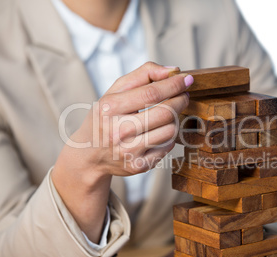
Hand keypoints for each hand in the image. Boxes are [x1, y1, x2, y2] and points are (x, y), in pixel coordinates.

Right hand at [52, 62, 192, 242]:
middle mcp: (118, 131)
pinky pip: (167, 147)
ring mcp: (129, 151)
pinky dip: (168, 137)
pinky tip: (159, 132)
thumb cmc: (106, 118)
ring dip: (175, 119)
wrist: (89, 155)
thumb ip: (142, 75)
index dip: (174, 84)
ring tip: (168, 114)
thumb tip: (172, 70)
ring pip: (170, 130)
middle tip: (184, 95)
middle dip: (180, 100)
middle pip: (165, 113)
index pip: (150, 93)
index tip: (187, 79)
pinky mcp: (138, 166)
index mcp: (109, 108)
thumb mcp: (114, 92)